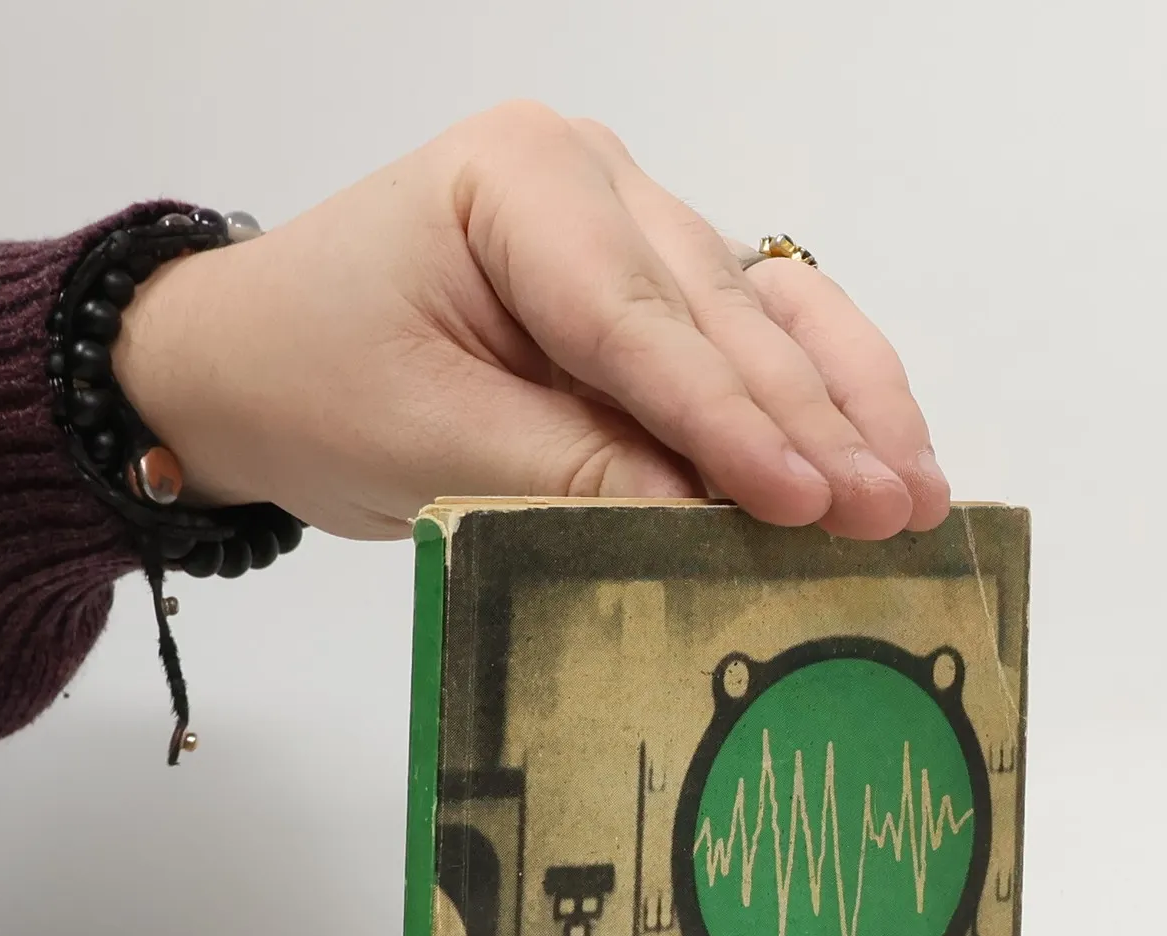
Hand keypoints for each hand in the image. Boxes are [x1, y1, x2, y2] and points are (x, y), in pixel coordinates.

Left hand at [115, 102, 948, 542]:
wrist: (249, 360)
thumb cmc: (310, 382)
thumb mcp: (425, 441)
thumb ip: (567, 473)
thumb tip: (703, 522)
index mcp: (518, 181)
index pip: (638, 319)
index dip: (728, 420)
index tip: (805, 501)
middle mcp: (593, 181)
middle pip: (722, 316)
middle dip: (811, 423)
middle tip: (891, 512)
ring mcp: (632, 224)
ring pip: (764, 316)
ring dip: (846, 406)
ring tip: (917, 493)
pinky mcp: (649, 284)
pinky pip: (750, 333)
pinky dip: (815, 395)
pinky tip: (883, 450)